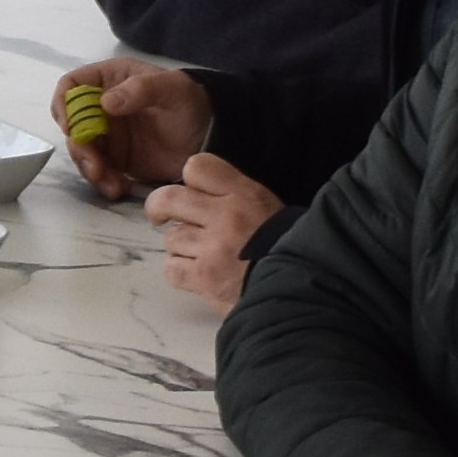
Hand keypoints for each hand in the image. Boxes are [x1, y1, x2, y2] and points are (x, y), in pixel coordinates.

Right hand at [51, 58, 210, 202]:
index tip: (71, 127)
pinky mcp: (117, 160)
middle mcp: (102, 107)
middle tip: (95, 166)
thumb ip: (141, 90)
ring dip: (90, 169)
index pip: (72, 86)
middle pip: (72, 125)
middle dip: (79, 148)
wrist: (211, 134)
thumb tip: (106, 102)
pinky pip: (99, 172)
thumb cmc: (191, 102)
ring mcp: (108, 135)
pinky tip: (120, 188)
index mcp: (110, 80)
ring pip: (82, 152)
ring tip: (111, 183)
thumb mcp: (172, 89)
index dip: (64, 104)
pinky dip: (104, 182)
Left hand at [146, 155, 280, 314]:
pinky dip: (180, 272)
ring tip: (201, 256)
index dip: (189, 179)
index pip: (198, 166)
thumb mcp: (267, 207)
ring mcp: (212, 248)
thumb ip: (235, 195)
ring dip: (181, 247)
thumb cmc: (285, 248)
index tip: (191, 192)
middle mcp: (224, 216)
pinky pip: (172, 269)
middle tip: (162, 216)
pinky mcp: (204, 278)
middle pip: (168, 198)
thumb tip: (202, 194)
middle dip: (159, 207)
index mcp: (244, 194)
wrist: (298, 290)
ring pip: (171, 238)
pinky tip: (198, 275)